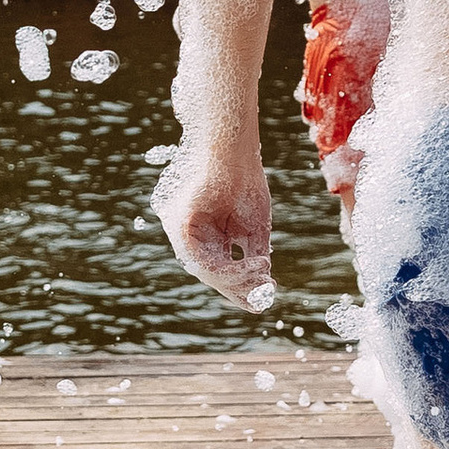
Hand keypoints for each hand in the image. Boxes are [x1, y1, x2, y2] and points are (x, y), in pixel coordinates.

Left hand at [157, 143, 275, 310]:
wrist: (235, 152)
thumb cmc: (246, 184)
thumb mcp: (255, 227)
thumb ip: (255, 255)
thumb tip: (263, 286)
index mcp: (206, 236)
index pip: (219, 269)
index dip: (241, 285)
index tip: (265, 294)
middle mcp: (191, 237)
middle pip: (212, 275)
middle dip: (239, 289)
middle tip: (265, 296)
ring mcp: (184, 232)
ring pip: (207, 272)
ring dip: (237, 280)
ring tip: (263, 277)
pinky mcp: (183, 227)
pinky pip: (203, 260)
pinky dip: (229, 269)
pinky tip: (254, 265)